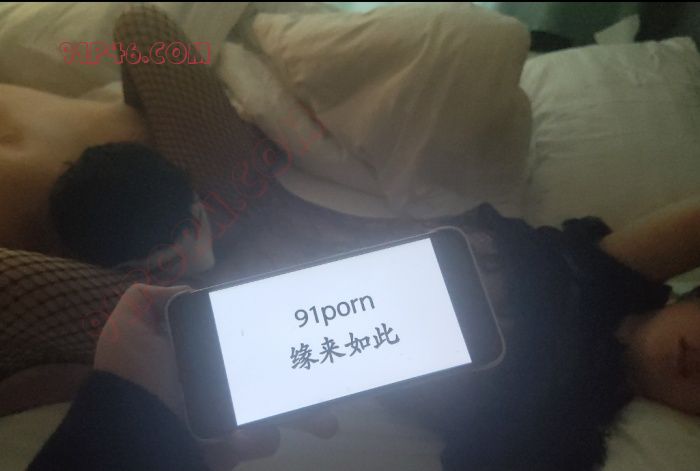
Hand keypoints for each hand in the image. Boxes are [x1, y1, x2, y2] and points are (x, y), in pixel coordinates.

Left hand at [94, 283, 336, 468]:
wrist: (123, 435)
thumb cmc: (131, 376)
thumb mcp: (130, 324)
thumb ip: (152, 298)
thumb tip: (193, 291)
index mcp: (207, 357)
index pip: (249, 344)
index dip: (274, 338)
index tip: (299, 332)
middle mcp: (223, 386)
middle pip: (275, 378)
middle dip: (308, 379)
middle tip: (332, 383)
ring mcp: (230, 420)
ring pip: (279, 413)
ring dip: (304, 414)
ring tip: (323, 421)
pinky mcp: (228, 448)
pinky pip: (260, 442)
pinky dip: (259, 440)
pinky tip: (239, 438)